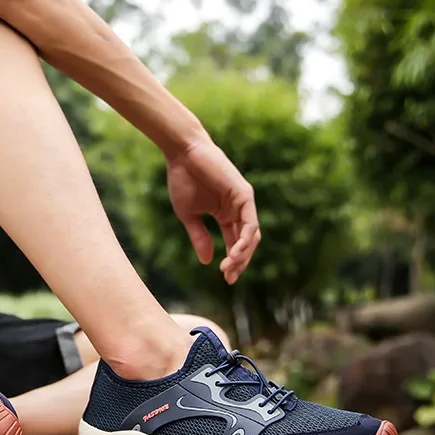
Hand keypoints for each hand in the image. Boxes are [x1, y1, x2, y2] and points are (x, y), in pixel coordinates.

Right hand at [166, 139, 260, 283]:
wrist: (182, 154)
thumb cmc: (183, 179)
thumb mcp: (189, 214)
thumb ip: (199, 237)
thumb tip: (208, 262)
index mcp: (225, 214)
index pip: (234, 242)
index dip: (232, 262)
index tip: (225, 279)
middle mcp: (237, 209)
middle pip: (246, 242)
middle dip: (239, 262)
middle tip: (228, 276)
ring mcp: (243, 202)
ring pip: (251, 235)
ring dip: (243, 254)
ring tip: (230, 267)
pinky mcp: (244, 194)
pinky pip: (250, 223)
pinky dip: (245, 240)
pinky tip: (235, 252)